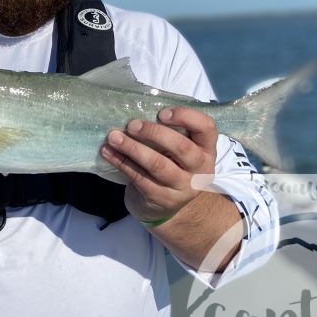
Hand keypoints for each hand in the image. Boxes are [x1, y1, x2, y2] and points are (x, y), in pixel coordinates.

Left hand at [101, 107, 217, 223]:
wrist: (165, 207)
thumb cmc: (170, 166)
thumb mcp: (179, 151)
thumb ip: (171, 132)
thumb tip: (139, 109)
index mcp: (207, 150)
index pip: (206, 127)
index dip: (185, 116)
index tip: (161, 113)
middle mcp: (200, 169)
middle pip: (181, 147)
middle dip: (154, 133)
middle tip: (132, 125)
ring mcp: (182, 187)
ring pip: (157, 164)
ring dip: (132, 148)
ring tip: (114, 137)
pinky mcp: (162, 199)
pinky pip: (139, 177)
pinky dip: (121, 162)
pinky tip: (109, 152)